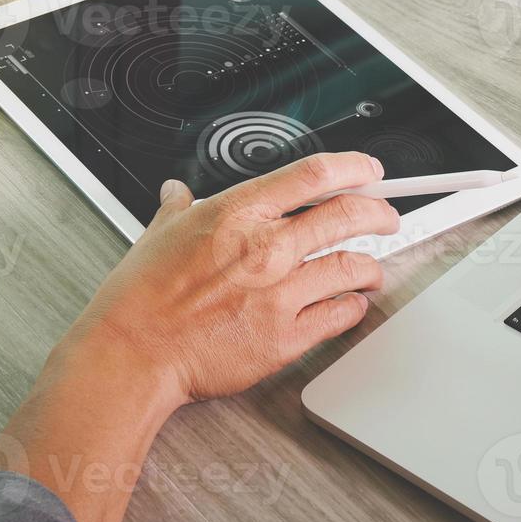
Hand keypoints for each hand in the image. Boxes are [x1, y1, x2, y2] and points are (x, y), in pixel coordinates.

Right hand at [0, 152, 398, 521]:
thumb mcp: (158, 233)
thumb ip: (178, 208)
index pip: (314, 175)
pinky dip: (353, 307)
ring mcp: (280, 293)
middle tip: (387, 217)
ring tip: (372, 267)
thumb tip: (177, 193)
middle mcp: (266, 248)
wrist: (133, 353)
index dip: (353, 168)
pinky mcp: (285, 337)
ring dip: (371, 265)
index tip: (370, 172)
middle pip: (348, 215)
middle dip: (379, 214)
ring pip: (352, 267)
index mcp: (237, 213)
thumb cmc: (140, 298)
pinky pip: (339, 316)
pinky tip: (351, 304)